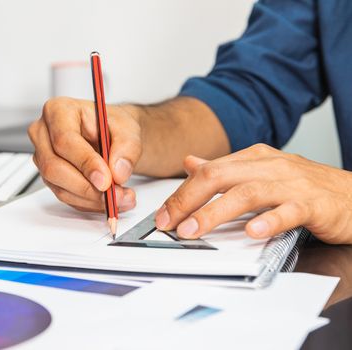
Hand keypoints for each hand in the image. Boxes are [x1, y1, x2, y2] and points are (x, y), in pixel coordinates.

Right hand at [28, 97, 141, 211]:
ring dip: (92, 199)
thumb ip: (127, 148)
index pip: (64, 140)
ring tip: (120, 198)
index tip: (106, 179)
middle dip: (88, 187)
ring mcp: (43, 158)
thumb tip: (117, 171)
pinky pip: (66, 197)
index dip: (85, 162)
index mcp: (58, 111)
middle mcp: (44, 134)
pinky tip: (108, 200)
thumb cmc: (112, 126)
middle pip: (54, 167)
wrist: (111, 137)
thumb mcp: (128, 129)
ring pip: (60, 187)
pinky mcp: (51, 178)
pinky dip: (90, 203)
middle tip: (115, 194)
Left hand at [155, 143, 351, 243]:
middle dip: (188, 200)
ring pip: (247, 193)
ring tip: (194, 229)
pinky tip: (252, 232)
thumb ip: (225, 168)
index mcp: (254, 158)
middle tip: (169, 222)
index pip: (209, 171)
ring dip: (216, 212)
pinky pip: (289, 211)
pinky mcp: (314, 204)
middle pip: (220, 177)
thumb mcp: (261, 172)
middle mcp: (270, 166)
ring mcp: (292, 184)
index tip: (163, 214)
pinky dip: (269, 221)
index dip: (182, 193)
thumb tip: (190, 162)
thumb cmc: (306, 186)